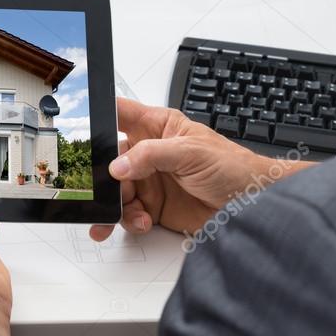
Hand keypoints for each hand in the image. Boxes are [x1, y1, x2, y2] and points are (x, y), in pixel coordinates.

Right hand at [90, 97, 313, 241]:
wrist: (256, 207)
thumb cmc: (234, 167)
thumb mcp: (191, 152)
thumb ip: (151, 155)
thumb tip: (119, 164)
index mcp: (158, 127)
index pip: (120, 113)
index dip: (99, 115)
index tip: (79, 125)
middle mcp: (150, 153)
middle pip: (110, 159)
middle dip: (101, 175)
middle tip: (96, 189)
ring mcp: (151, 181)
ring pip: (117, 191)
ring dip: (115, 204)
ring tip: (121, 215)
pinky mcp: (155, 207)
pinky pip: (130, 213)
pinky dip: (130, 220)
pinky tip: (142, 221)